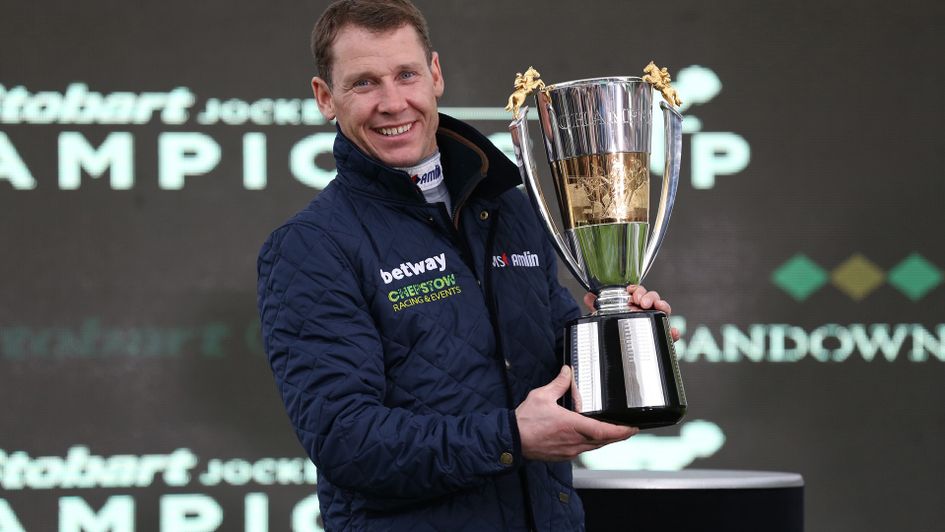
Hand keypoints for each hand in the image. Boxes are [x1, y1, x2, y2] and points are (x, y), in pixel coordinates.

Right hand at [515, 366, 637, 461]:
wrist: (511, 439)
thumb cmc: (525, 421)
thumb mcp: (542, 396)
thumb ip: (558, 383)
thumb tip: (567, 372)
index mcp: (572, 425)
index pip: (603, 431)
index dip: (620, 431)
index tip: (632, 428)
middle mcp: (574, 441)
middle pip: (603, 441)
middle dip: (618, 435)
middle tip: (628, 429)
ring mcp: (569, 450)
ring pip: (594, 447)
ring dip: (605, 440)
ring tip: (612, 432)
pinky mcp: (562, 455)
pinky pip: (582, 450)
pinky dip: (591, 443)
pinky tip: (589, 437)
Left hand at [583, 284, 679, 341]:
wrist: (617, 348)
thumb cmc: (615, 326)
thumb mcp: (605, 316)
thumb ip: (597, 306)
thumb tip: (589, 296)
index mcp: (633, 304)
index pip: (638, 292)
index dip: (637, 290)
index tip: (631, 292)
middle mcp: (644, 312)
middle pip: (652, 298)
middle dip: (649, 296)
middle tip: (641, 302)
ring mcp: (653, 323)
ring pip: (662, 311)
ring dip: (662, 306)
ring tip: (658, 307)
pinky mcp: (659, 337)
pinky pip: (669, 334)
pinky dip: (673, 332)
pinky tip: (673, 332)